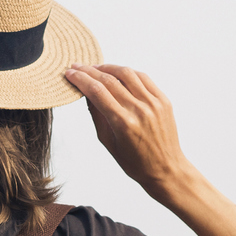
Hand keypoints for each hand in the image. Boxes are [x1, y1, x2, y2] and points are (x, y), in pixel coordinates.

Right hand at [63, 65, 193, 198]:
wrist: (166, 168)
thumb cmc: (135, 162)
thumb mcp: (108, 142)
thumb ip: (97, 115)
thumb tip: (86, 93)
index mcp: (123, 123)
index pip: (97, 92)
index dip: (80, 80)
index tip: (70, 74)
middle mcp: (139, 110)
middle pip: (109, 80)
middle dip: (89, 71)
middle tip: (77, 67)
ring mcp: (154, 103)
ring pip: (127, 74)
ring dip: (108, 67)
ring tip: (96, 68)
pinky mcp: (163, 100)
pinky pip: (143, 78)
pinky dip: (128, 72)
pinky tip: (117, 73)